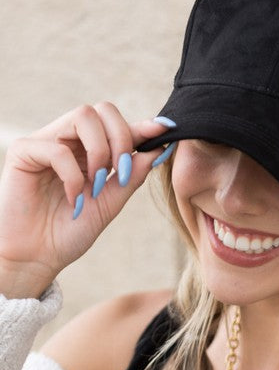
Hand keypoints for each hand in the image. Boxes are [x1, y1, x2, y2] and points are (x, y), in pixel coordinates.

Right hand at [0, 102, 172, 297]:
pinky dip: (73, 175)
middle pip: (102, 110)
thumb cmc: (70, 232)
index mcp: (88, 151)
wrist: (38, 258)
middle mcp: (68, 140)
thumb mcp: (110, 203)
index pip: (117, 126)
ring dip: (100, 151)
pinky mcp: (23, 152)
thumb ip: (132, 175)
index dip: (142, 126)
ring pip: (83, 116)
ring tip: (97, 185)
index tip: (165, 130)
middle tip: (122, 173)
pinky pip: (57, 148)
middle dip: (122, 139)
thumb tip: (159, 148)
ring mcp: (45, 142)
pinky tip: (74, 199)